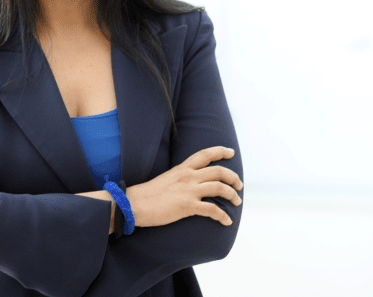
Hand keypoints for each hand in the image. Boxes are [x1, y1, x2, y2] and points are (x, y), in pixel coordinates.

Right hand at [126, 146, 242, 227]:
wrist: (134, 204)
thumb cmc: (147, 194)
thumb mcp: (166, 179)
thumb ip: (179, 178)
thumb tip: (188, 184)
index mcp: (182, 168)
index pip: (205, 154)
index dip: (221, 151)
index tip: (230, 152)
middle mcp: (188, 176)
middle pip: (219, 171)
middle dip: (233, 177)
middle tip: (239, 185)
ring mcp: (189, 190)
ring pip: (220, 187)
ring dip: (232, 194)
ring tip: (237, 201)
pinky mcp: (188, 206)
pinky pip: (212, 210)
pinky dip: (223, 216)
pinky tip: (226, 221)